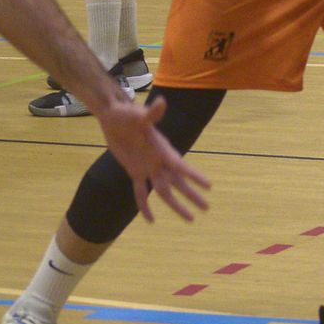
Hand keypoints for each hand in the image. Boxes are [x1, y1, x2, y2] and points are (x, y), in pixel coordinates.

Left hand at [93, 92, 211, 222]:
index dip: (194, 176)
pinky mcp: (135, 171)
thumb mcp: (138, 115)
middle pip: (178, 183)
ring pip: (164, 191)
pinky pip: (141, 193)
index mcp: (163, 149)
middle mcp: (159, 161)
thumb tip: (161, 103)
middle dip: (191, 196)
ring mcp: (148, 168)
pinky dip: (145, 206)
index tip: (209, 186)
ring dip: (176, 205)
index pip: (180, 166)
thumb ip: (151, 114)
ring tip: (190, 219)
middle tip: (206, 208)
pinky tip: (151, 220)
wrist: (113, 116)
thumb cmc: (127, 114)